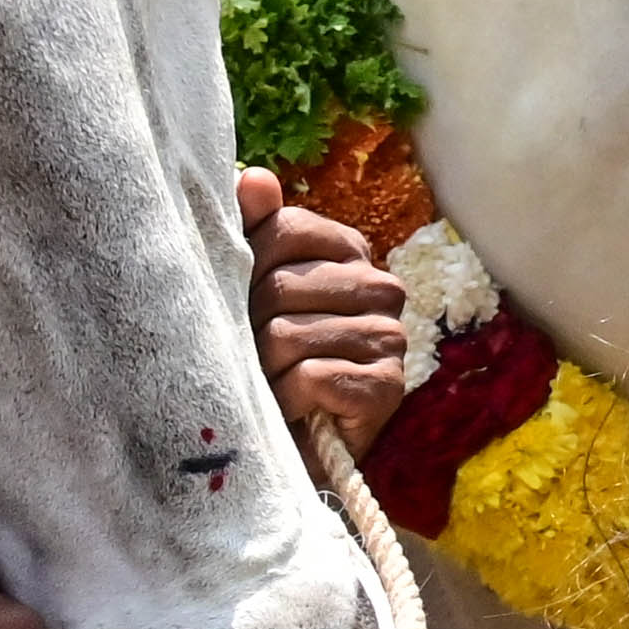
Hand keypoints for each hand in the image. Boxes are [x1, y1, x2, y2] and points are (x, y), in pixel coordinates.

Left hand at [240, 168, 411, 458]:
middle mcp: (380, 288)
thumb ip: (252, 231)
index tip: (238, 303)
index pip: (287, 229)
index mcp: (349, 254)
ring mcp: (390, 338)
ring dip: (262, 371)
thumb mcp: (248, 292)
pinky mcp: (387, 387)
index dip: (246, 267)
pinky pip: (311, 376)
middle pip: (281, 285)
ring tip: (267, 387)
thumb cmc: (264, 365)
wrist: (284, 452)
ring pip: (289, 335)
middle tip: (248, 357)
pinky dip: (285, 399)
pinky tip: (289, 410)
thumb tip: (254, 176)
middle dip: (248, 328)